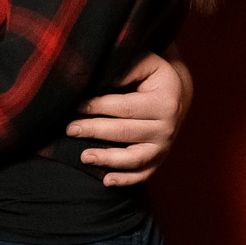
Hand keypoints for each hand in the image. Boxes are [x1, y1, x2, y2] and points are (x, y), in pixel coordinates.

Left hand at [65, 50, 192, 187]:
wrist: (174, 96)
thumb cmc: (152, 77)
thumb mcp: (147, 63)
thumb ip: (129, 67)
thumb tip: (109, 78)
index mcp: (164, 102)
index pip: (125, 107)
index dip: (99, 106)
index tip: (77, 105)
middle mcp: (167, 127)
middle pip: (125, 132)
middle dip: (95, 130)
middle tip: (70, 129)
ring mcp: (164, 147)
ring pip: (134, 158)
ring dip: (107, 159)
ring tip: (83, 156)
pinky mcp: (159, 160)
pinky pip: (142, 174)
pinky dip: (125, 180)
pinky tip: (106, 181)